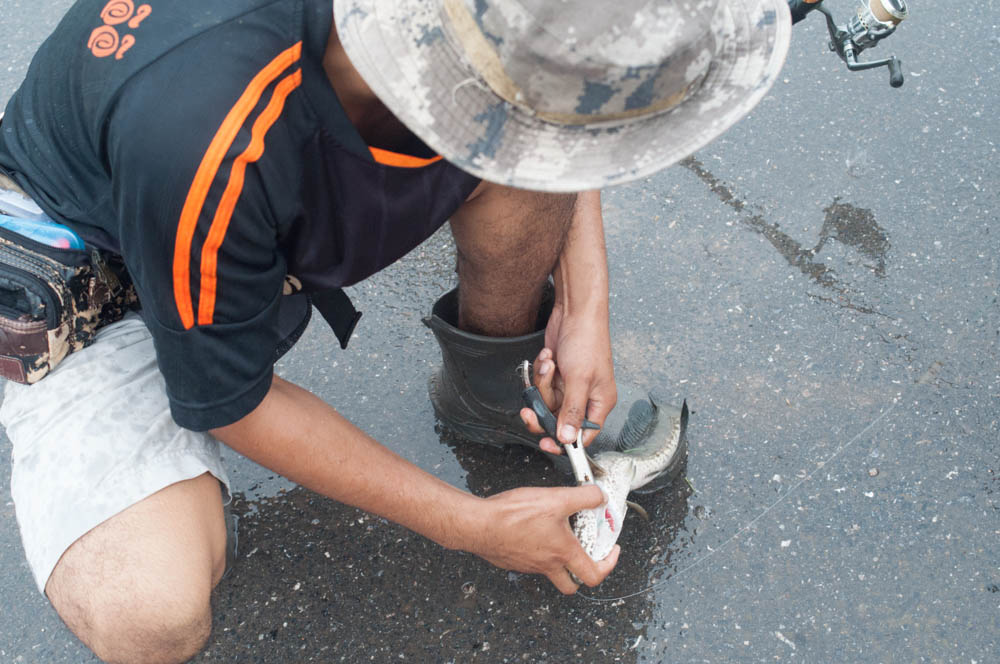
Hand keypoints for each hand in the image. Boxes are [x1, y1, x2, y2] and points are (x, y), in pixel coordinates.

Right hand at [467, 484, 619, 593]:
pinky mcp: (512, 560)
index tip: (612, 551)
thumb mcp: (556, 499)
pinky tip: (534, 530)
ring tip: (560, 536)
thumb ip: (583, 497)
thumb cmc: (513, 516)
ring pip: (550, 571)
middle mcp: (546, 565)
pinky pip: (530, 561)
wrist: (478, 524)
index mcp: (562, 553)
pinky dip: (538, 551)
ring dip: (559, 559)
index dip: (609, 565)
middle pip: (571, 585)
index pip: (593, 575)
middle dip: (582, 574)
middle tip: (587, 555)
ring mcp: (528, 565)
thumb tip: (599, 496)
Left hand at [519, 308, 616, 453]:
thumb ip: (572, 411)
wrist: (575, 312)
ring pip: (546, 401)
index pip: (583, 435)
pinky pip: (541, 385)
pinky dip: (540, 372)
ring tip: (550, 364)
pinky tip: (548, 357)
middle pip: (558, 420)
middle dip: (543, 410)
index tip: (547, 444)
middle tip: (530, 411)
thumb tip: (568, 439)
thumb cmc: (588, 340)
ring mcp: (569, 386)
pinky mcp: (556, 375)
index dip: (565, 442)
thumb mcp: (580, 379)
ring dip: (542, 383)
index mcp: (599, 403)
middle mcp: (585, 397)